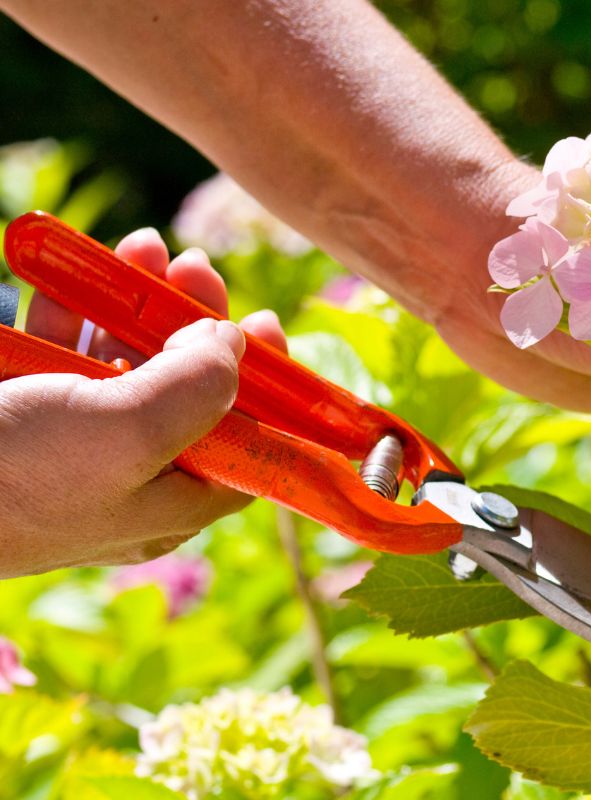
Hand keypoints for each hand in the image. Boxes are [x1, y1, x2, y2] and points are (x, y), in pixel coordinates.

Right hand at [0, 229, 286, 577]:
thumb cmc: (12, 476)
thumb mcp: (127, 434)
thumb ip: (197, 389)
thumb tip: (233, 345)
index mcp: (169, 502)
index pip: (248, 446)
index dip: (269, 388)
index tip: (269, 326)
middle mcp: (127, 477)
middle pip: (187, 391)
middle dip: (195, 323)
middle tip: (198, 267)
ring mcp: (69, 443)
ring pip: (123, 361)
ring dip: (136, 300)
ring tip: (144, 245)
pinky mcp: (18, 407)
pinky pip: (58, 350)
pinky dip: (72, 307)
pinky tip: (74, 267)